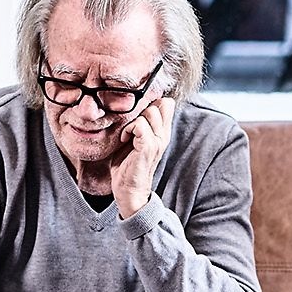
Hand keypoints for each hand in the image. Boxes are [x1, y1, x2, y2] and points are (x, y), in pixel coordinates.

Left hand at [110, 94, 173, 219]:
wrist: (129, 190)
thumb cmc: (128, 165)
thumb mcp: (134, 140)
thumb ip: (138, 124)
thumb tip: (131, 106)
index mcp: (162, 132)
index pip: (167, 103)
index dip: (152, 101)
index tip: (137, 112)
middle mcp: (163, 135)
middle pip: (160, 103)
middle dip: (141, 109)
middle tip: (130, 126)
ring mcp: (158, 141)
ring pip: (150, 112)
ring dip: (134, 119)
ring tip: (127, 134)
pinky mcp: (148, 147)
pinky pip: (140, 125)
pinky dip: (129, 129)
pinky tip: (124, 139)